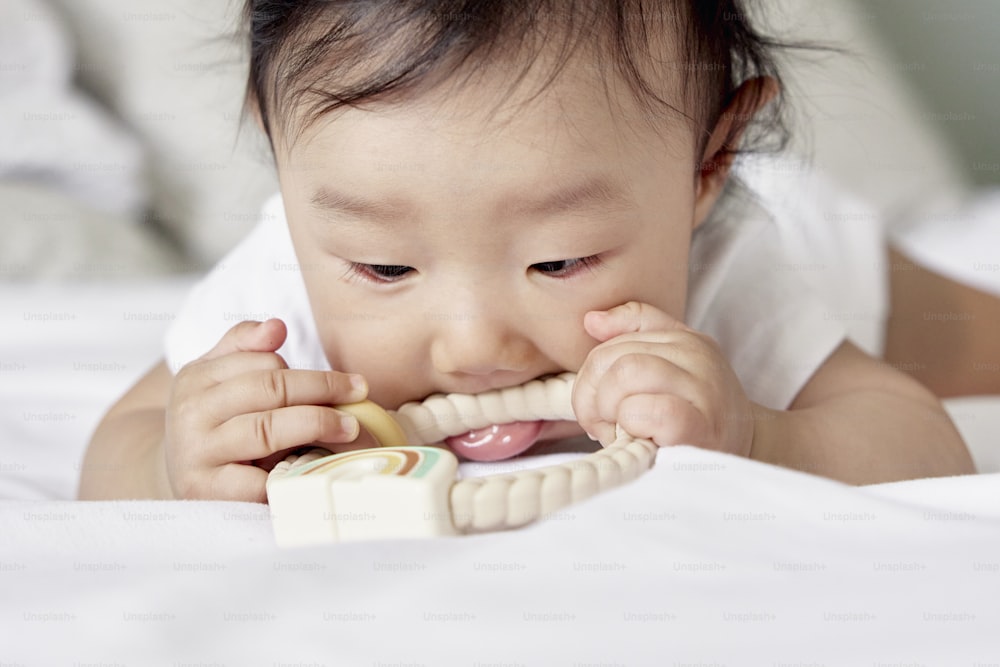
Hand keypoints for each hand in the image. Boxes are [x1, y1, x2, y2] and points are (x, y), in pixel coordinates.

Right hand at [164, 319, 369, 501]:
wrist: (177, 478)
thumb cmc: (212, 423)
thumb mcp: (218, 377)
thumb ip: (244, 345)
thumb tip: (277, 326)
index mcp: (196, 377)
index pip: (263, 363)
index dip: (312, 374)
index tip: (348, 383)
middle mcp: (191, 412)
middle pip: (268, 390)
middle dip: (321, 390)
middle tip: (359, 395)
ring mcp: (196, 453)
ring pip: (265, 429)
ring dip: (316, 424)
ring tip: (349, 427)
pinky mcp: (205, 492)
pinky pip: (255, 482)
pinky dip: (288, 475)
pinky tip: (316, 470)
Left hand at [572, 301, 753, 456]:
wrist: (755, 455)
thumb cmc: (700, 417)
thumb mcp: (672, 369)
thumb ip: (634, 334)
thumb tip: (591, 320)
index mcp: (686, 339)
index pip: (616, 337)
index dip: (591, 373)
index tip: (596, 403)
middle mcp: (697, 356)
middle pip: (613, 356)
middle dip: (591, 395)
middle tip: (601, 424)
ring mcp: (703, 389)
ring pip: (626, 373)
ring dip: (607, 410)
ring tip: (617, 432)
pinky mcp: (701, 427)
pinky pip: (648, 410)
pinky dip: (631, 425)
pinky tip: (639, 440)